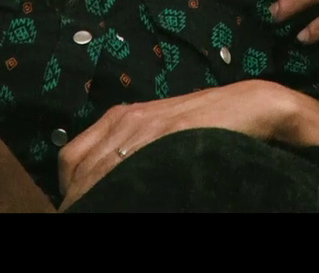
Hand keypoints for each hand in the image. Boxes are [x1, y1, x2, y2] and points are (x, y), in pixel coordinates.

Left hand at [56, 80, 318, 208]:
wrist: (248, 106)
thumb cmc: (206, 125)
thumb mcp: (161, 134)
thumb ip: (132, 151)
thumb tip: (110, 184)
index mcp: (120, 117)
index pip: (72, 159)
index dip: (70, 189)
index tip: (79, 206)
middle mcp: (126, 119)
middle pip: (81, 169)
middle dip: (80, 197)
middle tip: (85, 213)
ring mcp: (145, 126)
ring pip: (101, 172)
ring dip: (97, 197)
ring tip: (101, 212)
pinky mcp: (166, 134)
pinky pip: (130, 169)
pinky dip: (120, 190)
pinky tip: (130, 200)